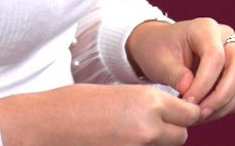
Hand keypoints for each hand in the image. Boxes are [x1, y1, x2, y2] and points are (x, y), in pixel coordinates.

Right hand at [0, 83, 200, 145]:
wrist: (44, 123)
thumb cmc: (76, 103)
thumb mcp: (121, 93)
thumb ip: (148, 104)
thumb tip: (167, 115)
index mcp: (150, 102)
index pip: (190, 114)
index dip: (184, 114)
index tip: (175, 114)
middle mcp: (148, 127)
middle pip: (181, 136)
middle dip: (172, 131)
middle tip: (152, 126)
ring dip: (155, 142)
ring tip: (129, 133)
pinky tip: (119, 141)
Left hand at [125, 18, 234, 121]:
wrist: (162, 47)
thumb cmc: (158, 51)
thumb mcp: (158, 61)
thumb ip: (175, 74)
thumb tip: (190, 90)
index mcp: (206, 28)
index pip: (216, 56)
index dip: (204, 84)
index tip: (187, 102)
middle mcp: (228, 37)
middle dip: (221, 96)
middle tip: (199, 113)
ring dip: (227, 104)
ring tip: (201, 115)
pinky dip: (233, 105)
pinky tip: (211, 111)